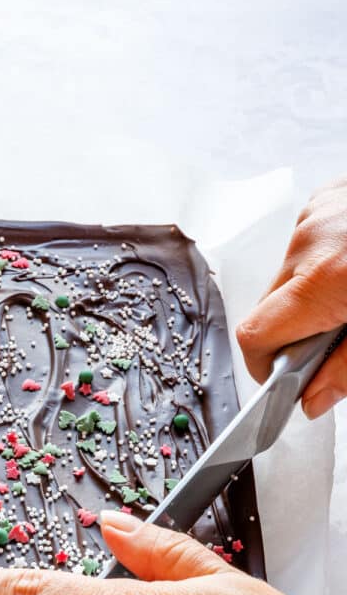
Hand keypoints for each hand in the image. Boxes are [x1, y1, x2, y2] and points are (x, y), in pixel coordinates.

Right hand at [237, 176, 346, 419]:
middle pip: (269, 307)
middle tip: (340, 340)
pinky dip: (325, 264)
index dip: (265, 367)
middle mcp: (311, 240)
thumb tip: (314, 398)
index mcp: (325, 279)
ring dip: (312, 296)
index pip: (255, 336)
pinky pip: (307, 244)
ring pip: (288, 276)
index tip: (287, 380)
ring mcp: (317, 212)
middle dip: (295, 332)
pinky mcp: (327, 196)